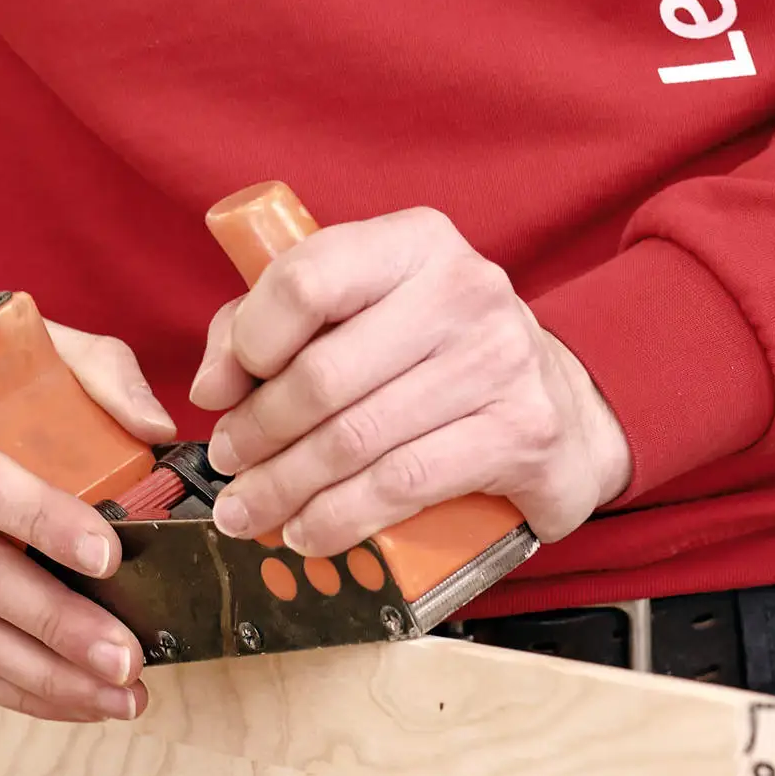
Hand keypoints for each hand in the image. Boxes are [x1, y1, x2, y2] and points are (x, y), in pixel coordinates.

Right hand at [0, 324, 175, 720]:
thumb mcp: (15, 358)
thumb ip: (95, 375)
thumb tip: (156, 431)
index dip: (41, 521)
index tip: (109, 557)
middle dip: (56, 623)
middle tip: (127, 656)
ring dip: (44, 675)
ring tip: (117, 694)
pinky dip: (14, 688)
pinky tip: (72, 699)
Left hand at [188, 207, 631, 556]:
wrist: (560, 403)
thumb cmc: (436, 356)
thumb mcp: (363, 314)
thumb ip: (271, 326)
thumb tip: (214, 386)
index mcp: (415, 243)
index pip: (306, 280)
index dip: (246, 343)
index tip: (221, 392)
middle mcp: (464, 289)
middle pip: (323, 374)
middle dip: (257, 434)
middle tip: (229, 469)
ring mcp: (499, 360)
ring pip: (356, 439)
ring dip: (286, 488)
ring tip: (250, 511)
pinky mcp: (521, 432)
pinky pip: (403, 485)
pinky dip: (340, 518)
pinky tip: (308, 533)